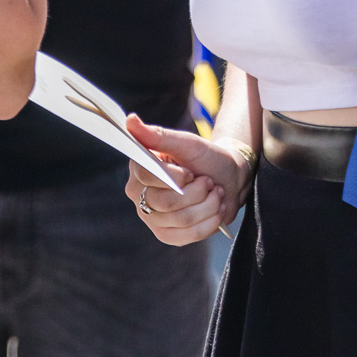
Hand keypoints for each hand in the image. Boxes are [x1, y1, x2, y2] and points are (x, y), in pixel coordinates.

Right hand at [124, 114, 254, 245]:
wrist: (227, 179)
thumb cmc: (203, 157)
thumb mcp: (185, 142)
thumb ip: (157, 135)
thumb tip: (129, 120)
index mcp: (139, 168)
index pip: (147, 177)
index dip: (175, 176)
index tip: (190, 171)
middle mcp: (139, 194)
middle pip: (166, 202)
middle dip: (197, 191)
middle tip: (207, 181)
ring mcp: (152, 217)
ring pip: (181, 219)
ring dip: (208, 205)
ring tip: (214, 192)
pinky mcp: (167, 235)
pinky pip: (189, 235)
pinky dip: (209, 221)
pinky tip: (215, 209)